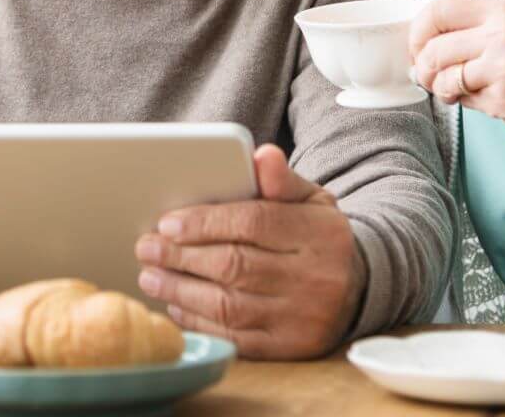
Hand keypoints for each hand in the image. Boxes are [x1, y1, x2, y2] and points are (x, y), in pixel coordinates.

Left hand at [134, 144, 364, 358]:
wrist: (359, 287)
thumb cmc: (316, 235)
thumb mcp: (310, 199)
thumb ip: (281, 179)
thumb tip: (262, 155)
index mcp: (319, 234)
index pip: (254, 223)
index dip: (206, 223)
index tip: (167, 223)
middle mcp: (315, 279)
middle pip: (235, 266)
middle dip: (182, 257)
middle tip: (146, 248)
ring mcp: (303, 319)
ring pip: (230, 306)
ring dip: (181, 291)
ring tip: (151, 276)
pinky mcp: (290, 349)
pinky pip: (236, 338)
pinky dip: (200, 322)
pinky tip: (177, 306)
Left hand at [410, 0, 504, 131]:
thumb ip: (471, 27)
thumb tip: (421, 43)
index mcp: (501, 10)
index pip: (438, 11)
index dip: (417, 32)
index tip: (417, 46)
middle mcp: (500, 35)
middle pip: (434, 49)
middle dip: (424, 67)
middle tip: (430, 76)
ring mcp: (502, 68)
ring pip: (444, 78)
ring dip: (441, 88)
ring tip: (455, 89)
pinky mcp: (503, 99)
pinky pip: (465, 101)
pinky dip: (466, 102)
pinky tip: (486, 97)